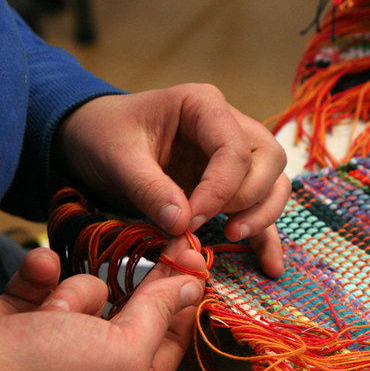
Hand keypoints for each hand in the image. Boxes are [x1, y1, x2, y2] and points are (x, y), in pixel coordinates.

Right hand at [0, 244, 205, 370]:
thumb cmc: (47, 367)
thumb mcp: (124, 345)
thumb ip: (160, 314)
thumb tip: (192, 288)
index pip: (174, 339)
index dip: (186, 299)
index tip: (198, 259)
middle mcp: (100, 369)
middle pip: (137, 311)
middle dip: (140, 286)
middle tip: (170, 244)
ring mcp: (60, 342)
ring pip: (93, 290)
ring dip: (78, 290)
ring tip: (55, 311)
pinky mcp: (26, 315)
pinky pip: (52, 280)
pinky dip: (43, 275)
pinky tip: (35, 276)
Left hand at [56, 84, 290, 276]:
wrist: (95, 138)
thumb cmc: (105, 135)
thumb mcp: (116, 156)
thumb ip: (148, 188)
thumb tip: (182, 224)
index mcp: (204, 105)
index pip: (235, 149)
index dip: (220, 190)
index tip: (191, 220)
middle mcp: (231, 125)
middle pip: (268, 161)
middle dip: (248, 198)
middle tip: (215, 225)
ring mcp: (237, 155)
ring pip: (274, 183)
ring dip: (262, 214)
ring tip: (231, 236)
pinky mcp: (232, 184)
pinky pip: (261, 208)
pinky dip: (265, 236)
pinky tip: (270, 266)